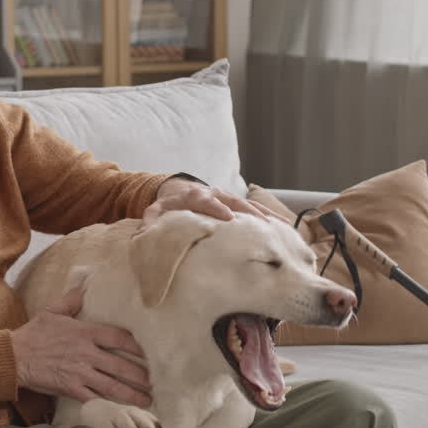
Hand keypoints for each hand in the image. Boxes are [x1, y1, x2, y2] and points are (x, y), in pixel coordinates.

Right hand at [12, 284, 152, 407]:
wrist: (13, 356)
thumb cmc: (33, 334)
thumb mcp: (52, 311)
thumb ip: (72, 300)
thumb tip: (85, 285)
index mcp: (85, 333)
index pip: (119, 338)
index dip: (137, 347)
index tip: (150, 353)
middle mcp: (86, 353)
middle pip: (120, 365)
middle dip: (140, 375)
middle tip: (156, 381)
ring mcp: (79, 372)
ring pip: (112, 385)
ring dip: (131, 393)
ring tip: (147, 400)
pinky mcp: (71, 388)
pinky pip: (94, 398)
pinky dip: (109, 405)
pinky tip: (122, 410)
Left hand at [141, 178, 286, 229]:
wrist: (178, 191)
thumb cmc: (167, 207)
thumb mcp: (154, 213)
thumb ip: (150, 224)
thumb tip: (142, 237)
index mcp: (194, 197)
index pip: (207, 202)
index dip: (218, 209)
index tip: (229, 219)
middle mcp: (214, 194)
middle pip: (234, 202)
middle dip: (249, 213)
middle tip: (263, 227)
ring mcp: (227, 198)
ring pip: (249, 205)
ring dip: (265, 216)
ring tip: (282, 228)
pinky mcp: (236, 204)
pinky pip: (255, 209)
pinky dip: (269, 217)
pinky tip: (284, 226)